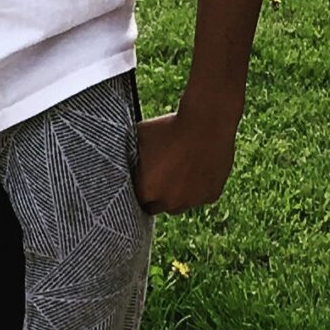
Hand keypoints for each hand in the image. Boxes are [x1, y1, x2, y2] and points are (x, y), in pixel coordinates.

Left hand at [135, 100, 239, 214]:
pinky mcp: (211, 196)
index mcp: (146, 191)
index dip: (141, 189)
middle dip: (158, 196)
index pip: (138, 200)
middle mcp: (169, 203)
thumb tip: (118, 158)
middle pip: (159, 207)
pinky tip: (198, 167)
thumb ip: (129, 155)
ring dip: (178, 194)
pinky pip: (202, 196)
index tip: (144, 178)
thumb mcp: (139, 137)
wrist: (204, 122)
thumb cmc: (168, 127)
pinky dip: (200, 186)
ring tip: (180, 170)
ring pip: (181, 204)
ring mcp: (192, 201)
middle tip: (161, 176)